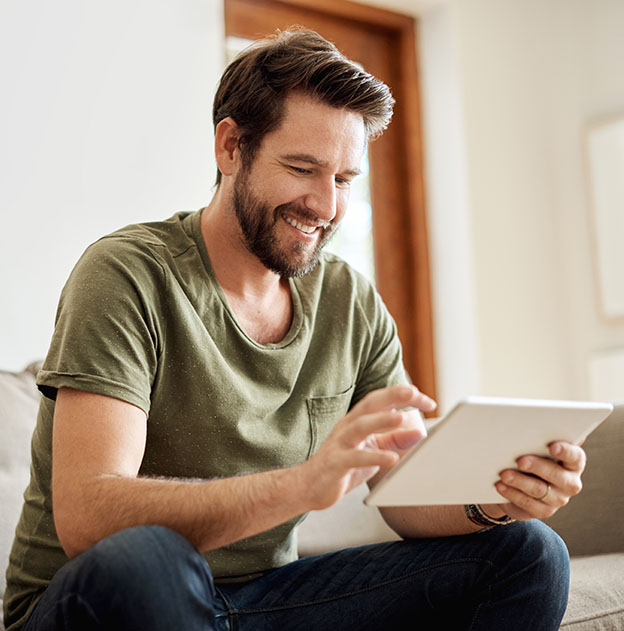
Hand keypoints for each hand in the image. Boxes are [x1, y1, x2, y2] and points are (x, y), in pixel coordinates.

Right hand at [297, 385, 434, 510]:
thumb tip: (420, 432)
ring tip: (401, 418)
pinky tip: (392, 458)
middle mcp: (348, 426)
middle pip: (370, 405)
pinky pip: (355, 458)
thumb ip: (395, 440)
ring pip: (360, 426)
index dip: (403, 396)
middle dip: (392, 396)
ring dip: (381, 420)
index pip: (381, 401)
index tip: (427, 400)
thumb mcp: (373, 450)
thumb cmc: (344, 466)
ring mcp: (340, 443)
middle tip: (414, 393)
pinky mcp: (335, 463)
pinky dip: (374, 457)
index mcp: (357, 420)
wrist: (310, 486)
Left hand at [486, 441, 585, 520]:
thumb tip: (533, 418)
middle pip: (557, 475)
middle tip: (520, 460)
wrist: (519, 483)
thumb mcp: (534, 446)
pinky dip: (513, 494)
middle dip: (537, 466)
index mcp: (573, 462)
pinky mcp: (544, 511)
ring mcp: (558, 498)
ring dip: (520, 481)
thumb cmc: (530, 455)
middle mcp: (570, 482)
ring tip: (504, 474)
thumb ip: (538, 436)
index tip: (552, 446)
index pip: (575, 456)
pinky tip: (500, 486)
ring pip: (540, 490)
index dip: (565, 451)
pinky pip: (528, 504)